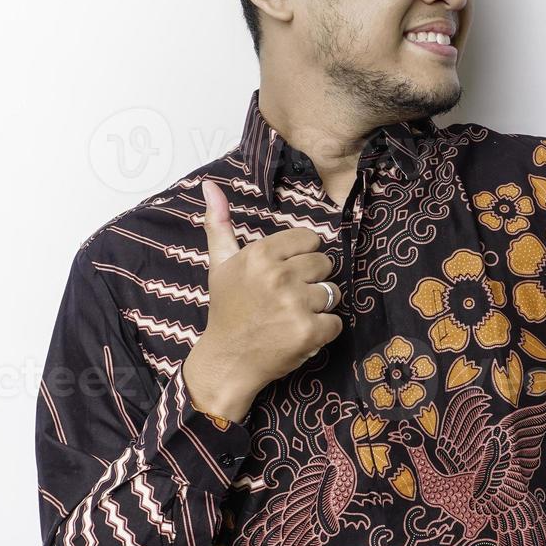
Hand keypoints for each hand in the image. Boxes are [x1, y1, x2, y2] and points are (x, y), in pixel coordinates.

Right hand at [181, 179, 343, 420]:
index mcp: (260, 254)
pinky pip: (336, 322)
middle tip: (287, 298)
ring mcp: (295, 304)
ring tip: (292, 316)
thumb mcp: (220, 264)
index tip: (284, 275)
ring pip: (333, 292)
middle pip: (324, 264)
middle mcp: (278, 275)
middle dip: (311, 281)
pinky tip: (299, 333)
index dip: (301, 259)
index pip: (310, 240)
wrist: (227, 360)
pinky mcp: (309, 331)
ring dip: (318, 307)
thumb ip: (220, 224)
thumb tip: (209, 184)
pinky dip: (323, 332)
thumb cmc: (227, 310)